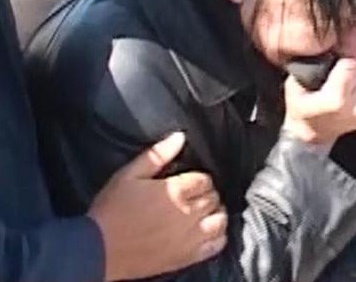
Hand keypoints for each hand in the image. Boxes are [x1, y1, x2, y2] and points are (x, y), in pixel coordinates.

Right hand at [87, 132, 228, 280]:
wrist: (97, 250)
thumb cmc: (111, 211)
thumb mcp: (128, 175)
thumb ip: (157, 155)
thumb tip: (180, 137)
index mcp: (175, 191)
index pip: (205, 179)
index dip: (198, 179)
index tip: (189, 183)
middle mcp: (188, 213)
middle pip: (213, 198)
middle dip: (206, 194)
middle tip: (194, 197)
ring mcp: (189, 237)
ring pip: (220, 220)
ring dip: (215, 214)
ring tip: (203, 213)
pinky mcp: (187, 257)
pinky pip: (217, 245)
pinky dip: (218, 237)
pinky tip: (207, 232)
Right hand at [283, 58, 355, 145]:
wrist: (313, 135)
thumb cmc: (301, 108)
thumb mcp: (295, 86)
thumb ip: (312, 66)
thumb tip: (331, 47)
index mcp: (337, 100)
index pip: (351, 63)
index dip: (342, 57)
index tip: (334, 59)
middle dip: (350, 65)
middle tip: (335, 74)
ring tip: (341, 84)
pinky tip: (350, 92)